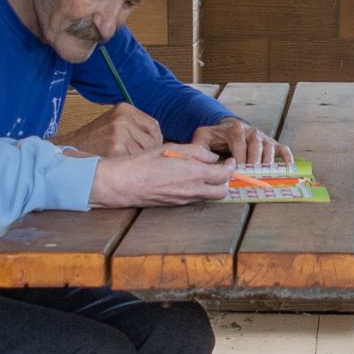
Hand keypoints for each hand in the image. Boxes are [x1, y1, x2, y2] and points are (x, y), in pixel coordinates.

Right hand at [60, 102, 162, 157]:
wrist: (71, 146)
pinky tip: (122, 165)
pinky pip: (135, 161)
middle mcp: (123, 119)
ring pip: (145, 152)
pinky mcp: (116, 149)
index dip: (155, 140)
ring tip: (126, 161)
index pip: (154, 126)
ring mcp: (120, 134)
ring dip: (139, 160)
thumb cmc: (95, 138)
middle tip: (138, 158)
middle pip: (152, 141)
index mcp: (124, 109)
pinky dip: (131, 166)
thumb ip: (135, 127)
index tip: (152, 148)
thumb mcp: (114, 122)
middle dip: (148, 152)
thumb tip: (161, 142)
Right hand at [88, 144, 233, 207]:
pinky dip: (199, 190)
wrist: (122, 184)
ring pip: (208, 197)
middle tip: (222, 169)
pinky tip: (189, 180)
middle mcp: (191, 190)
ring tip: (205, 174)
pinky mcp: (174, 205)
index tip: (230, 160)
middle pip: (221, 192)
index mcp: (193, 174)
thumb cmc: (142, 162)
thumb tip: (210, 157)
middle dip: (226, 181)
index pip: (224, 175)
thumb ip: (195, 152)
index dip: (231, 167)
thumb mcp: (170, 148)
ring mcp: (183, 200)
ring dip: (213, 187)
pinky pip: (194, 199)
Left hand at [192, 118, 291, 167]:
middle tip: (252, 170)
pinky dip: (286, 157)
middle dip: (254, 157)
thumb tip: (203, 157)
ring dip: (268, 159)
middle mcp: (251, 132)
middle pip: (255, 142)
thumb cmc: (216, 137)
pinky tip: (287, 167)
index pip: (238, 139)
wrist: (230, 129)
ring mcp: (263, 138)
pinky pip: (282, 149)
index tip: (237, 166)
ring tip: (265, 170)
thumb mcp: (203, 137)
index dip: (239, 153)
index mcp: (234, 129)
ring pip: (269, 146)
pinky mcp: (272, 144)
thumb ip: (199, 145)